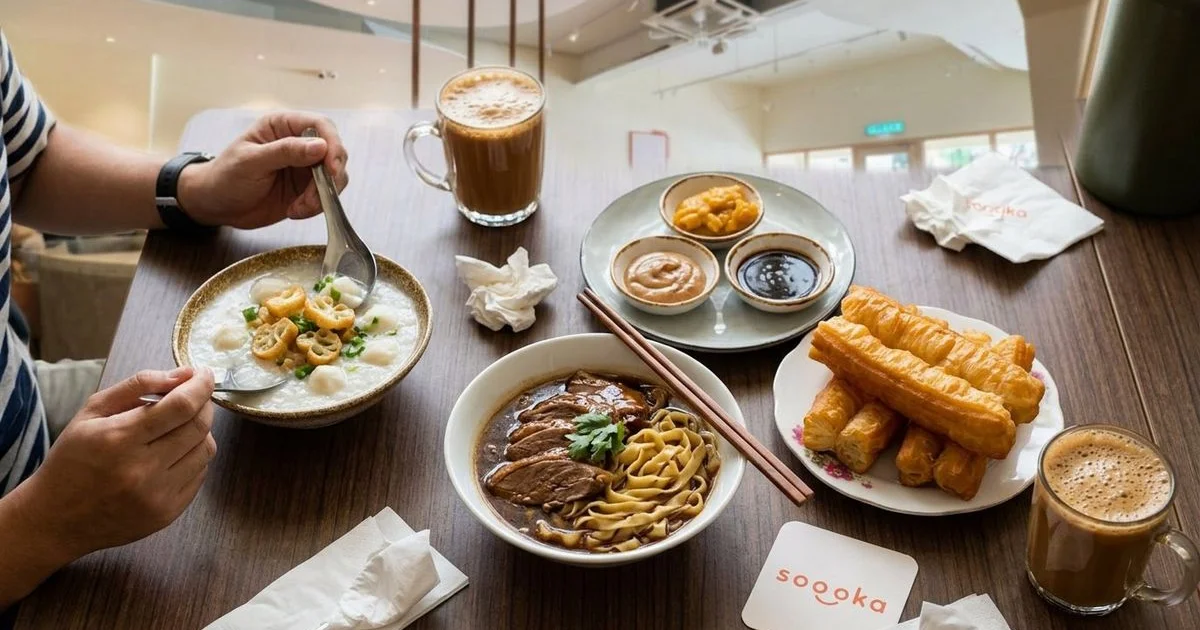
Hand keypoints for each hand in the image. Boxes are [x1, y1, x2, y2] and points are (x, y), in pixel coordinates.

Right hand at [19, 367, 215, 558]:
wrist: (55, 521)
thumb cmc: (71, 461)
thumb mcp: (91, 412)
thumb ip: (137, 385)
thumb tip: (182, 375)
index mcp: (119, 439)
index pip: (181, 406)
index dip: (201, 385)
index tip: (204, 374)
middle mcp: (143, 469)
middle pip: (199, 426)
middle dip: (204, 403)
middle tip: (196, 396)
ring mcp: (158, 495)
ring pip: (206, 450)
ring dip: (201, 430)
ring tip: (180, 426)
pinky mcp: (168, 513)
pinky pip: (200, 474)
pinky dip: (194, 456)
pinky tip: (174, 453)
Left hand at [177, 112, 349, 228]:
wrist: (216, 205)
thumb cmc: (226, 176)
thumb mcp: (251, 161)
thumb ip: (285, 152)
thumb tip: (321, 146)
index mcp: (283, 126)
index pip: (320, 125)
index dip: (332, 144)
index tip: (331, 167)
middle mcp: (299, 143)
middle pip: (334, 152)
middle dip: (331, 176)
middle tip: (317, 196)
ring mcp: (306, 167)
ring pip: (335, 177)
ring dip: (323, 195)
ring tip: (300, 208)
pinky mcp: (308, 189)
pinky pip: (326, 196)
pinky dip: (317, 206)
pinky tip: (295, 211)